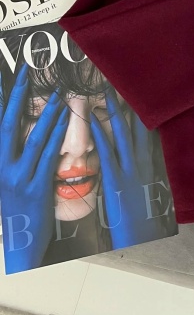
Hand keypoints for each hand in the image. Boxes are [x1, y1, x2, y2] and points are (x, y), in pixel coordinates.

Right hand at [0, 64, 69, 272]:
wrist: (22, 242)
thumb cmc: (20, 206)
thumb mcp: (8, 178)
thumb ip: (13, 152)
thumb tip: (20, 126)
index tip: (2, 76)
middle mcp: (1, 168)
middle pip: (8, 125)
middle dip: (17, 97)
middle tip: (27, 72)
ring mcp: (18, 179)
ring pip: (33, 139)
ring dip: (46, 113)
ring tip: (56, 91)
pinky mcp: (36, 188)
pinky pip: (48, 156)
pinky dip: (57, 134)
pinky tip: (66, 118)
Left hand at [91, 86, 162, 248]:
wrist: (144, 235)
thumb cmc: (144, 215)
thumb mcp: (149, 188)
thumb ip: (144, 169)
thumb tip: (138, 155)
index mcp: (152, 163)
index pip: (150, 131)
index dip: (144, 112)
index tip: (140, 95)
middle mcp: (144, 162)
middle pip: (138, 126)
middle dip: (130, 105)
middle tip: (122, 84)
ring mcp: (131, 170)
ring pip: (123, 134)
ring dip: (114, 112)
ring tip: (107, 92)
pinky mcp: (116, 180)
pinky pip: (108, 152)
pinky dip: (100, 135)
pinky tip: (93, 121)